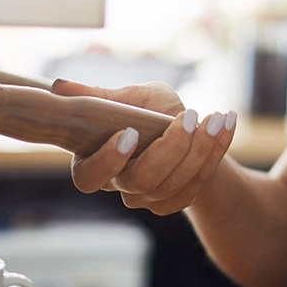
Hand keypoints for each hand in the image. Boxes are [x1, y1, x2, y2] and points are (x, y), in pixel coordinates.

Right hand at [51, 79, 235, 215]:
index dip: (108, 161)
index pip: (89, 177)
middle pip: (141, 181)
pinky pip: (198, 183)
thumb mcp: (127, 96)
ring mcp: (149, 198)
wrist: (185, 128)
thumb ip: (99, 95)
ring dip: (201, 149)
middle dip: (169, 150)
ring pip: (175, 184)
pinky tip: (227, 123)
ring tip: (216, 117)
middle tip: (188, 117)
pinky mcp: (177, 201)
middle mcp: (120, 185)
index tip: (130, 133)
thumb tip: (60, 85)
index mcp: (95, 162)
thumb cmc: (147, 109)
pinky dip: (216, 152)